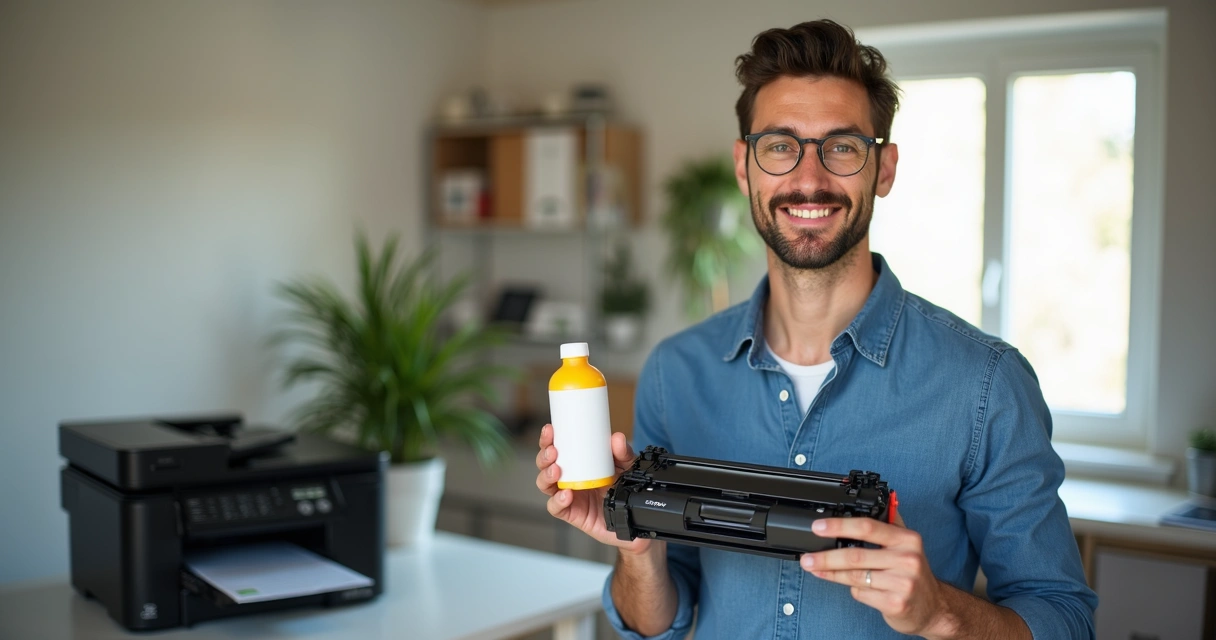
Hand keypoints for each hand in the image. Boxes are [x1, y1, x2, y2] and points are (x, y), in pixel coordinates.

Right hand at [535, 424, 650, 554]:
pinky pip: (556, 508)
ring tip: (556, 470)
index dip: (548, 439)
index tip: (550, 430)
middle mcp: (568, 478)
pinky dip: (557, 501)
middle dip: (544, 456)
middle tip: (553, 451)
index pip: (556, 448)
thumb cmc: (624, 489)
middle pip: (545, 465)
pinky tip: (566, 495)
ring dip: (546, 476)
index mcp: (576, 463)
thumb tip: (617, 438)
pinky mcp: (571, 514)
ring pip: (545, 485)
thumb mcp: (627, 467)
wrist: (633, 518)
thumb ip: (623, 453)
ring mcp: (568, 496)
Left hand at [800, 513, 947, 635]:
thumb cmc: (912, 574)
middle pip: (856, 555)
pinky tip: (850, 587)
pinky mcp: (895, 603)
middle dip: (826, 557)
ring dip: (830, 573)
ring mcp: (902, 583)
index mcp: (907, 539)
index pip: (868, 527)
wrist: (933, 608)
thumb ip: (886, 524)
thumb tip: (856, 506)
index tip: (818, 527)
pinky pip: (861, 594)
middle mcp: (907, 559)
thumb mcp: (906, 545)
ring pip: (854, 576)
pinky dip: (852, 590)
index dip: (839, 526)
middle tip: (808, 557)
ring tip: (815, 569)